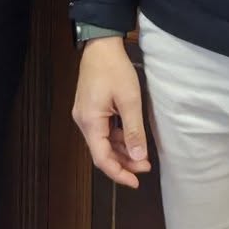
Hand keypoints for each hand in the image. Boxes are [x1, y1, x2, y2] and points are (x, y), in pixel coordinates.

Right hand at [72, 37, 152, 188]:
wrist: (101, 45)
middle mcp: (83, 121)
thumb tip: (138, 157)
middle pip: (102, 152)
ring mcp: (85, 115)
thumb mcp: (130, 100)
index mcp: (90, 121)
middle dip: (123, 163)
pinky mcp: (90, 109)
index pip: (102, 158)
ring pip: (103, 142)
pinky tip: (132, 139)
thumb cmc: (114, 69)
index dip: (118, 173)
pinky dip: (117, 138)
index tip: (135, 182)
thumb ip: (134, 130)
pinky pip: (103, 131)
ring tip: (142, 155)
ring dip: (122, 151)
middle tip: (145, 167)